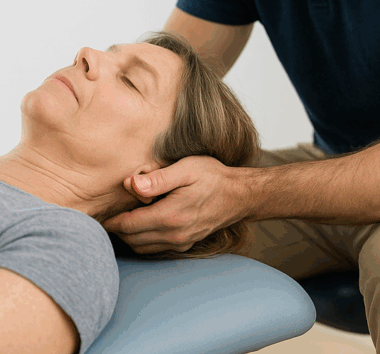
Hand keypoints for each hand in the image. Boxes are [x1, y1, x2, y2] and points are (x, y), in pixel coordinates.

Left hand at [103, 156, 244, 254]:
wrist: (240, 195)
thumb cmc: (213, 177)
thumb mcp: (187, 168)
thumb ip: (158, 178)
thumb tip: (130, 184)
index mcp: (170, 216)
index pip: (127, 225)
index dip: (111, 220)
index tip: (101, 213)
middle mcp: (173, 234)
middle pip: (131, 238)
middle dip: (117, 229)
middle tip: (107, 216)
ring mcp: (180, 241)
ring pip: (141, 247)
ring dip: (128, 237)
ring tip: (122, 220)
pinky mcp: (185, 243)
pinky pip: (155, 248)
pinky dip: (142, 241)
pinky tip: (142, 226)